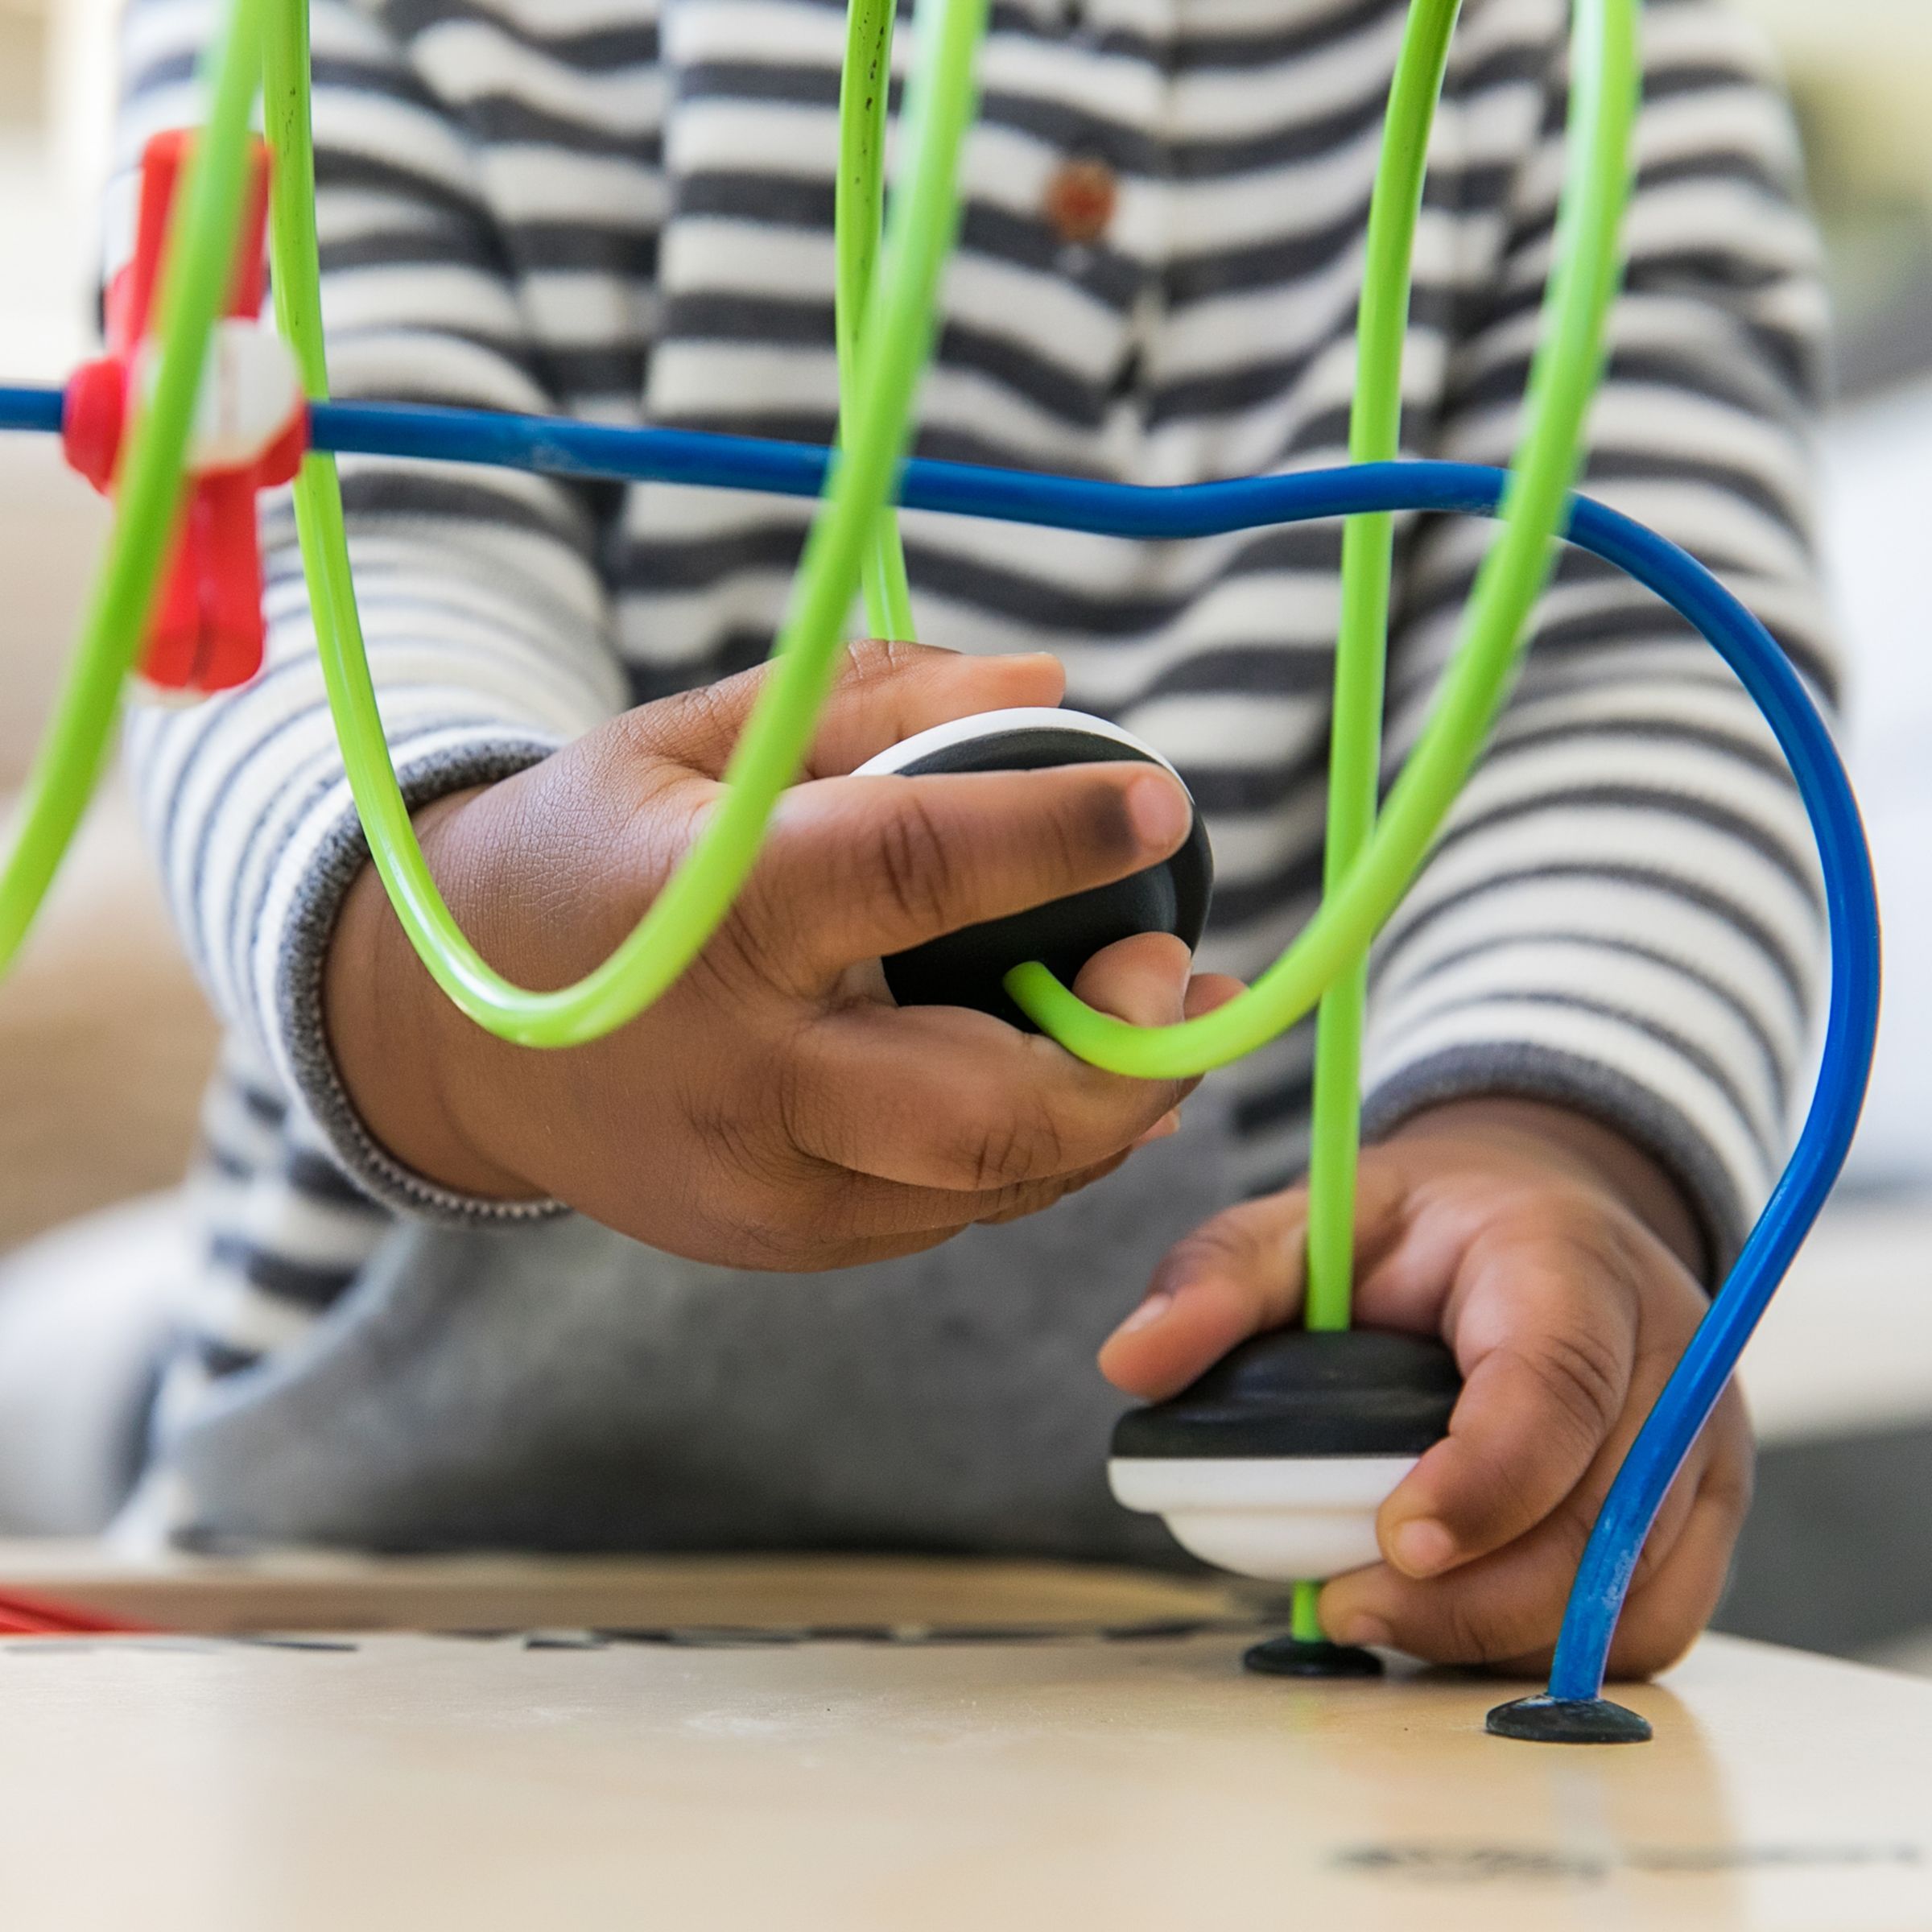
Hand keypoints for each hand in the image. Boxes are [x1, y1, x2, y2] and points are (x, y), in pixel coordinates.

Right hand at [325, 641, 1239, 1269]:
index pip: (911, 869)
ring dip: (1105, 1110)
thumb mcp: (689, 741)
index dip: (1057, 835)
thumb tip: (1051, 691)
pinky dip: (1028, 1149)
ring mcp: (759, 1188)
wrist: (452, 1039)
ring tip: (1152, 1023)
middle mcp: (739, 1078)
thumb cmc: (585, 860)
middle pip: (991, 1108)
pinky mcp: (780, 1245)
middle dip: (1126, 1055)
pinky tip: (1051, 1078)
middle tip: (1183, 973)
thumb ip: (870, 702)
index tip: (1164, 804)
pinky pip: (950, 1212)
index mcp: (709, 917)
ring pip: (993, 1184)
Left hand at [1099, 1098, 1750, 1677]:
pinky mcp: (1697, 1516)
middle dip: (1478, 1591)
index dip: (1487, 1476)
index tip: (1394, 1539)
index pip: (1558, 1380)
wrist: (1540, 1225)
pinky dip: (1548, 1645)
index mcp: (1569, 1261)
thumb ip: (1221, 1273)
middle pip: (1607, 1512)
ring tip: (1381, 1614)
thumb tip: (1129, 1359)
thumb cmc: (1424, 1230)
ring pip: (1632, 1590)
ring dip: (1504, 1632)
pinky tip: (1449, 1622)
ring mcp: (1700, 1443)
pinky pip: (1648, 1620)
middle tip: (1346, 1605)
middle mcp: (1667, 1356)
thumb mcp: (1317, 1215)